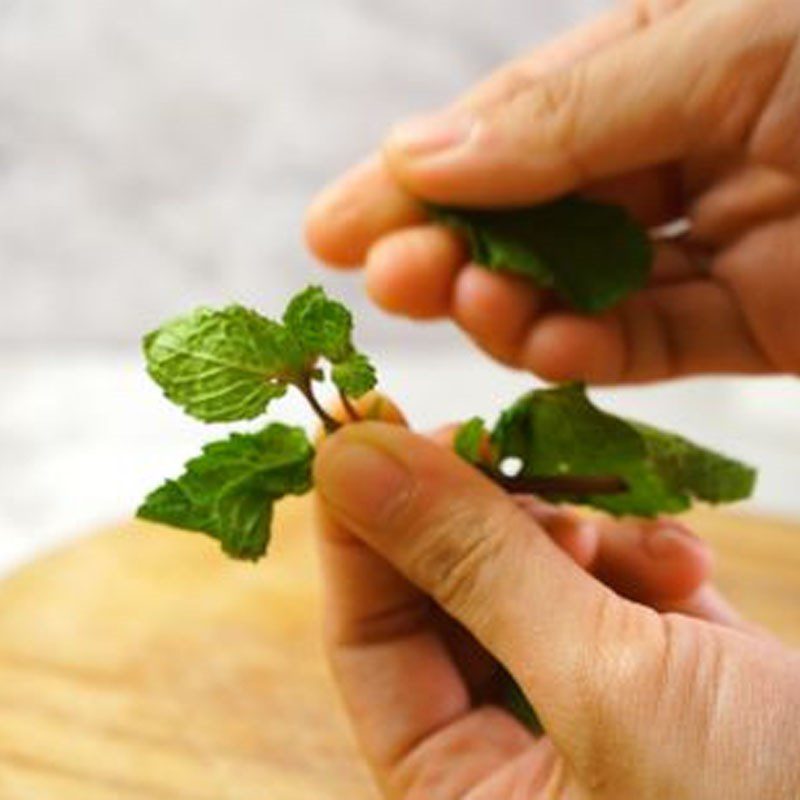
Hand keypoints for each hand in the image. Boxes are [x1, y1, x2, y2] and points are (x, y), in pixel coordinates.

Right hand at [306, 0, 799, 382]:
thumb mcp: (730, 39)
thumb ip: (570, 114)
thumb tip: (422, 154)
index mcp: (663, 55)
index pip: (508, 125)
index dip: (414, 176)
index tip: (331, 228)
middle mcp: (678, 144)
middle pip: (529, 212)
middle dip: (449, 248)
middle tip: (385, 281)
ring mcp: (717, 233)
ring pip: (579, 285)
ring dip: (514, 308)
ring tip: (470, 311)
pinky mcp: (758, 316)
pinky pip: (652, 340)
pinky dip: (594, 351)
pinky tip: (552, 350)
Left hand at [314, 423, 799, 798]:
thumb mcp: (604, 684)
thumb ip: (471, 564)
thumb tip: (348, 458)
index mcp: (459, 794)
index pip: (366, 635)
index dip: (360, 523)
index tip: (365, 420)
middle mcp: (510, 757)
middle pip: (447, 593)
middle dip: (483, 518)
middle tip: (502, 448)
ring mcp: (588, 704)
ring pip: (530, 574)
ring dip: (576, 534)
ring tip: (638, 549)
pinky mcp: (662, 670)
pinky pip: (612, 583)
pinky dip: (641, 556)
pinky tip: (689, 569)